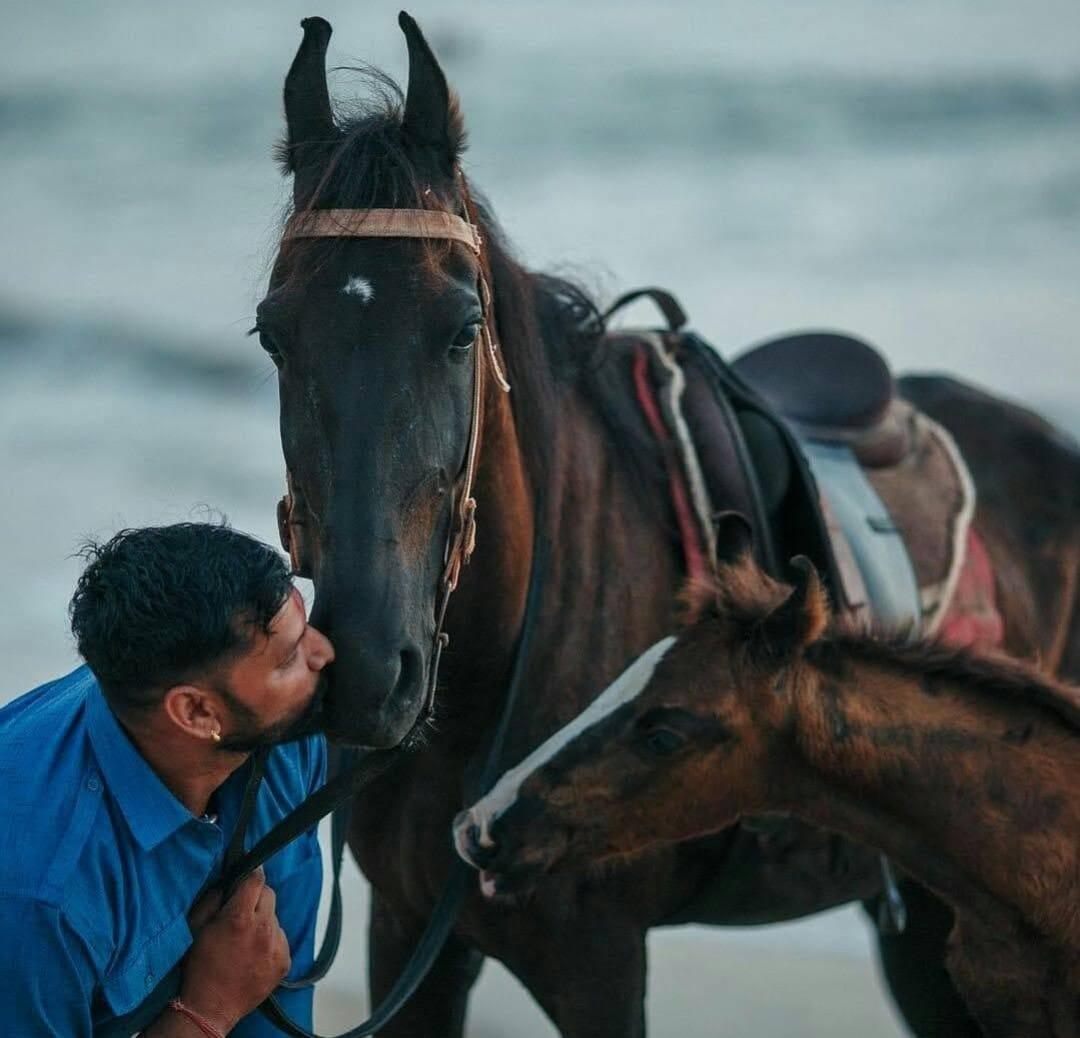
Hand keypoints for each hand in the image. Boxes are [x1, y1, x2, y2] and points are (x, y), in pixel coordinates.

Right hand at [179, 867, 290, 1032]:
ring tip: (245, 939)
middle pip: (269, 895)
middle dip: (256, 898)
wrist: (210, 1009)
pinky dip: (270, 941)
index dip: (252, 874)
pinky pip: (280, 939)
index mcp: (240, 918)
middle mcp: (263, 929)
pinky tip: (253, 954)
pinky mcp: (285, 961)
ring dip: (263, 921)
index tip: (249, 875)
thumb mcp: (196, 927)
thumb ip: (214, 898)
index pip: (256, 880)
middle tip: (242, 911)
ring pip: (275, 918)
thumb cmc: (199, 967)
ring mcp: (277, 946)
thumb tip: (229, 881)